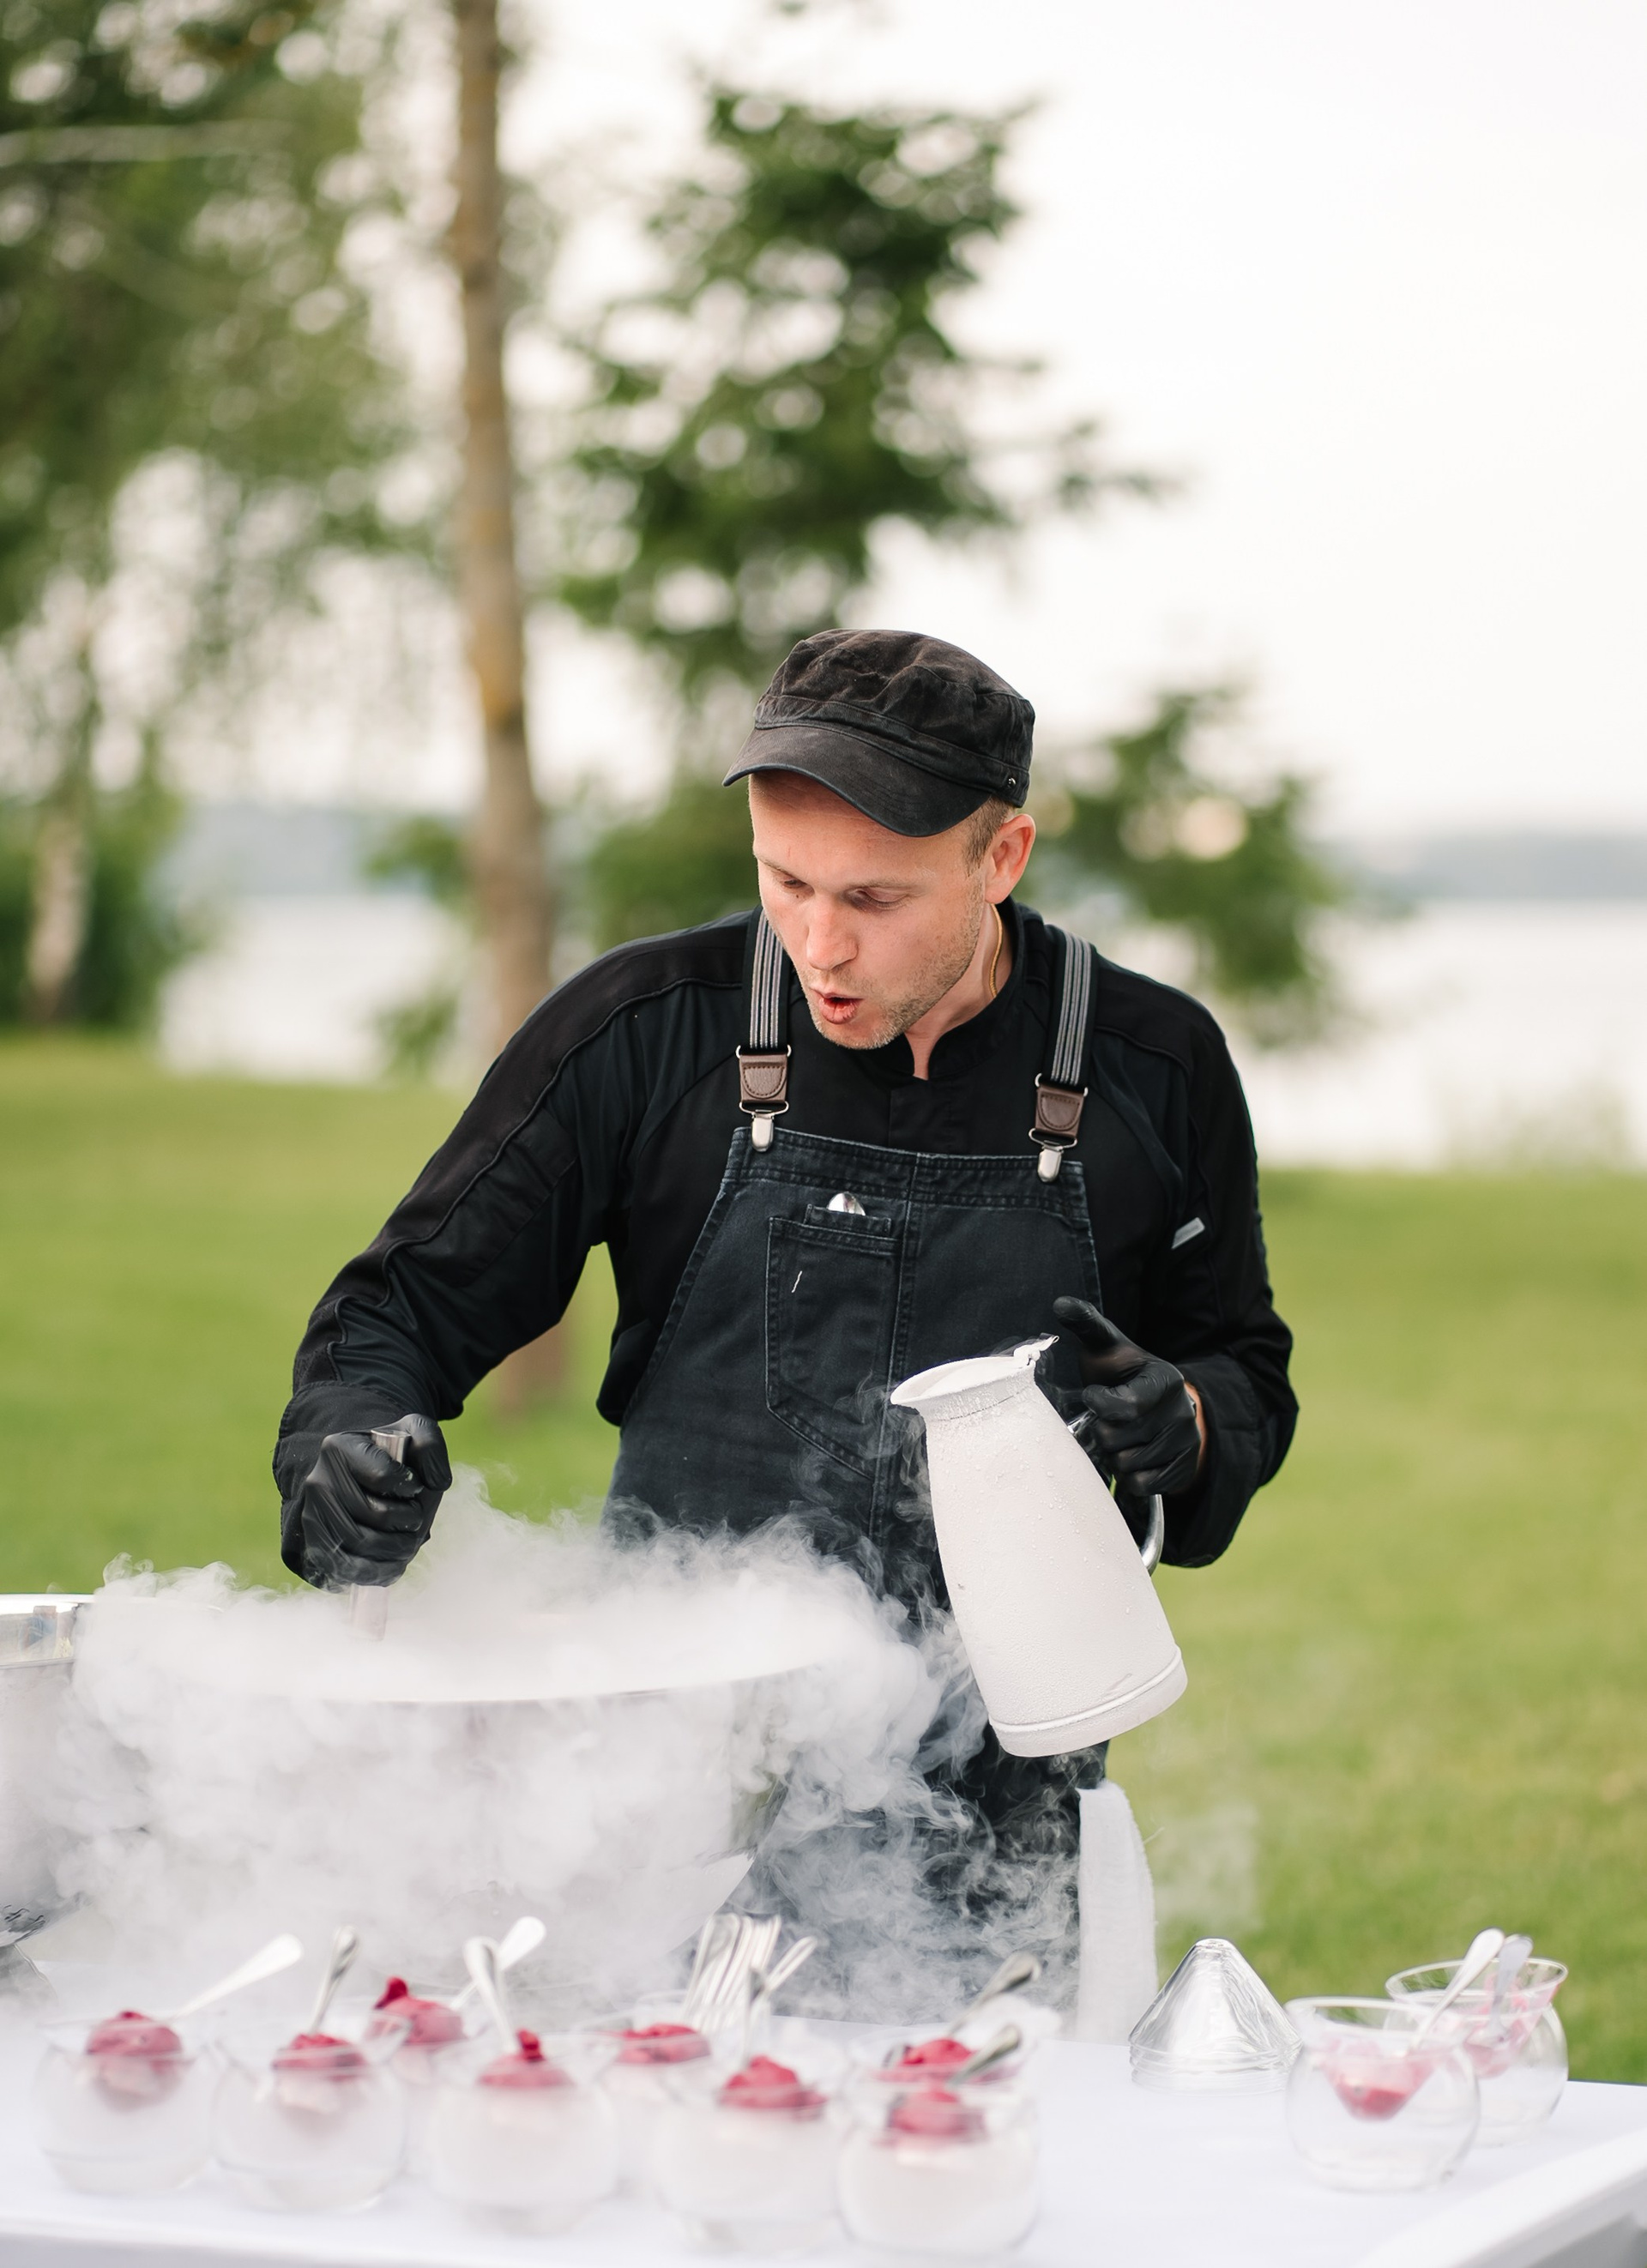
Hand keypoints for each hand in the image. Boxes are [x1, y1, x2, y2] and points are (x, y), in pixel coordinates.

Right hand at [291, 1414, 450, 1589]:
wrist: (358, 1474)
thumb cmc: (390, 1456)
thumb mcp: (413, 1434)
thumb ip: (430, 1446)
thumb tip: (436, 1482)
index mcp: (340, 1448)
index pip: (383, 1476)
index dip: (410, 1487)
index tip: (415, 1485)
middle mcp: (319, 1482)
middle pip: (375, 1516)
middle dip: (409, 1522)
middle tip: (416, 1518)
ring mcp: (313, 1515)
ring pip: (361, 1545)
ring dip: (397, 1549)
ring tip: (409, 1540)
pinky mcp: (314, 1545)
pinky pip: (345, 1569)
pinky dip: (377, 1571)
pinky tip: (394, 1563)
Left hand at [1052, 1298, 1202, 1499]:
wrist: (1159, 1405)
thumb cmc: (1122, 1375)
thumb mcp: (1107, 1347)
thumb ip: (1087, 1324)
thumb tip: (1060, 1303)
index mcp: (1164, 1379)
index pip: (1125, 1406)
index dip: (1098, 1405)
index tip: (1093, 1395)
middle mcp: (1182, 1411)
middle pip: (1118, 1439)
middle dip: (1103, 1432)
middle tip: (1108, 1420)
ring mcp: (1187, 1442)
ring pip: (1127, 1464)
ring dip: (1115, 1455)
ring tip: (1121, 1436)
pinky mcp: (1184, 1469)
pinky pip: (1142, 1485)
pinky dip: (1129, 1476)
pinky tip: (1132, 1455)